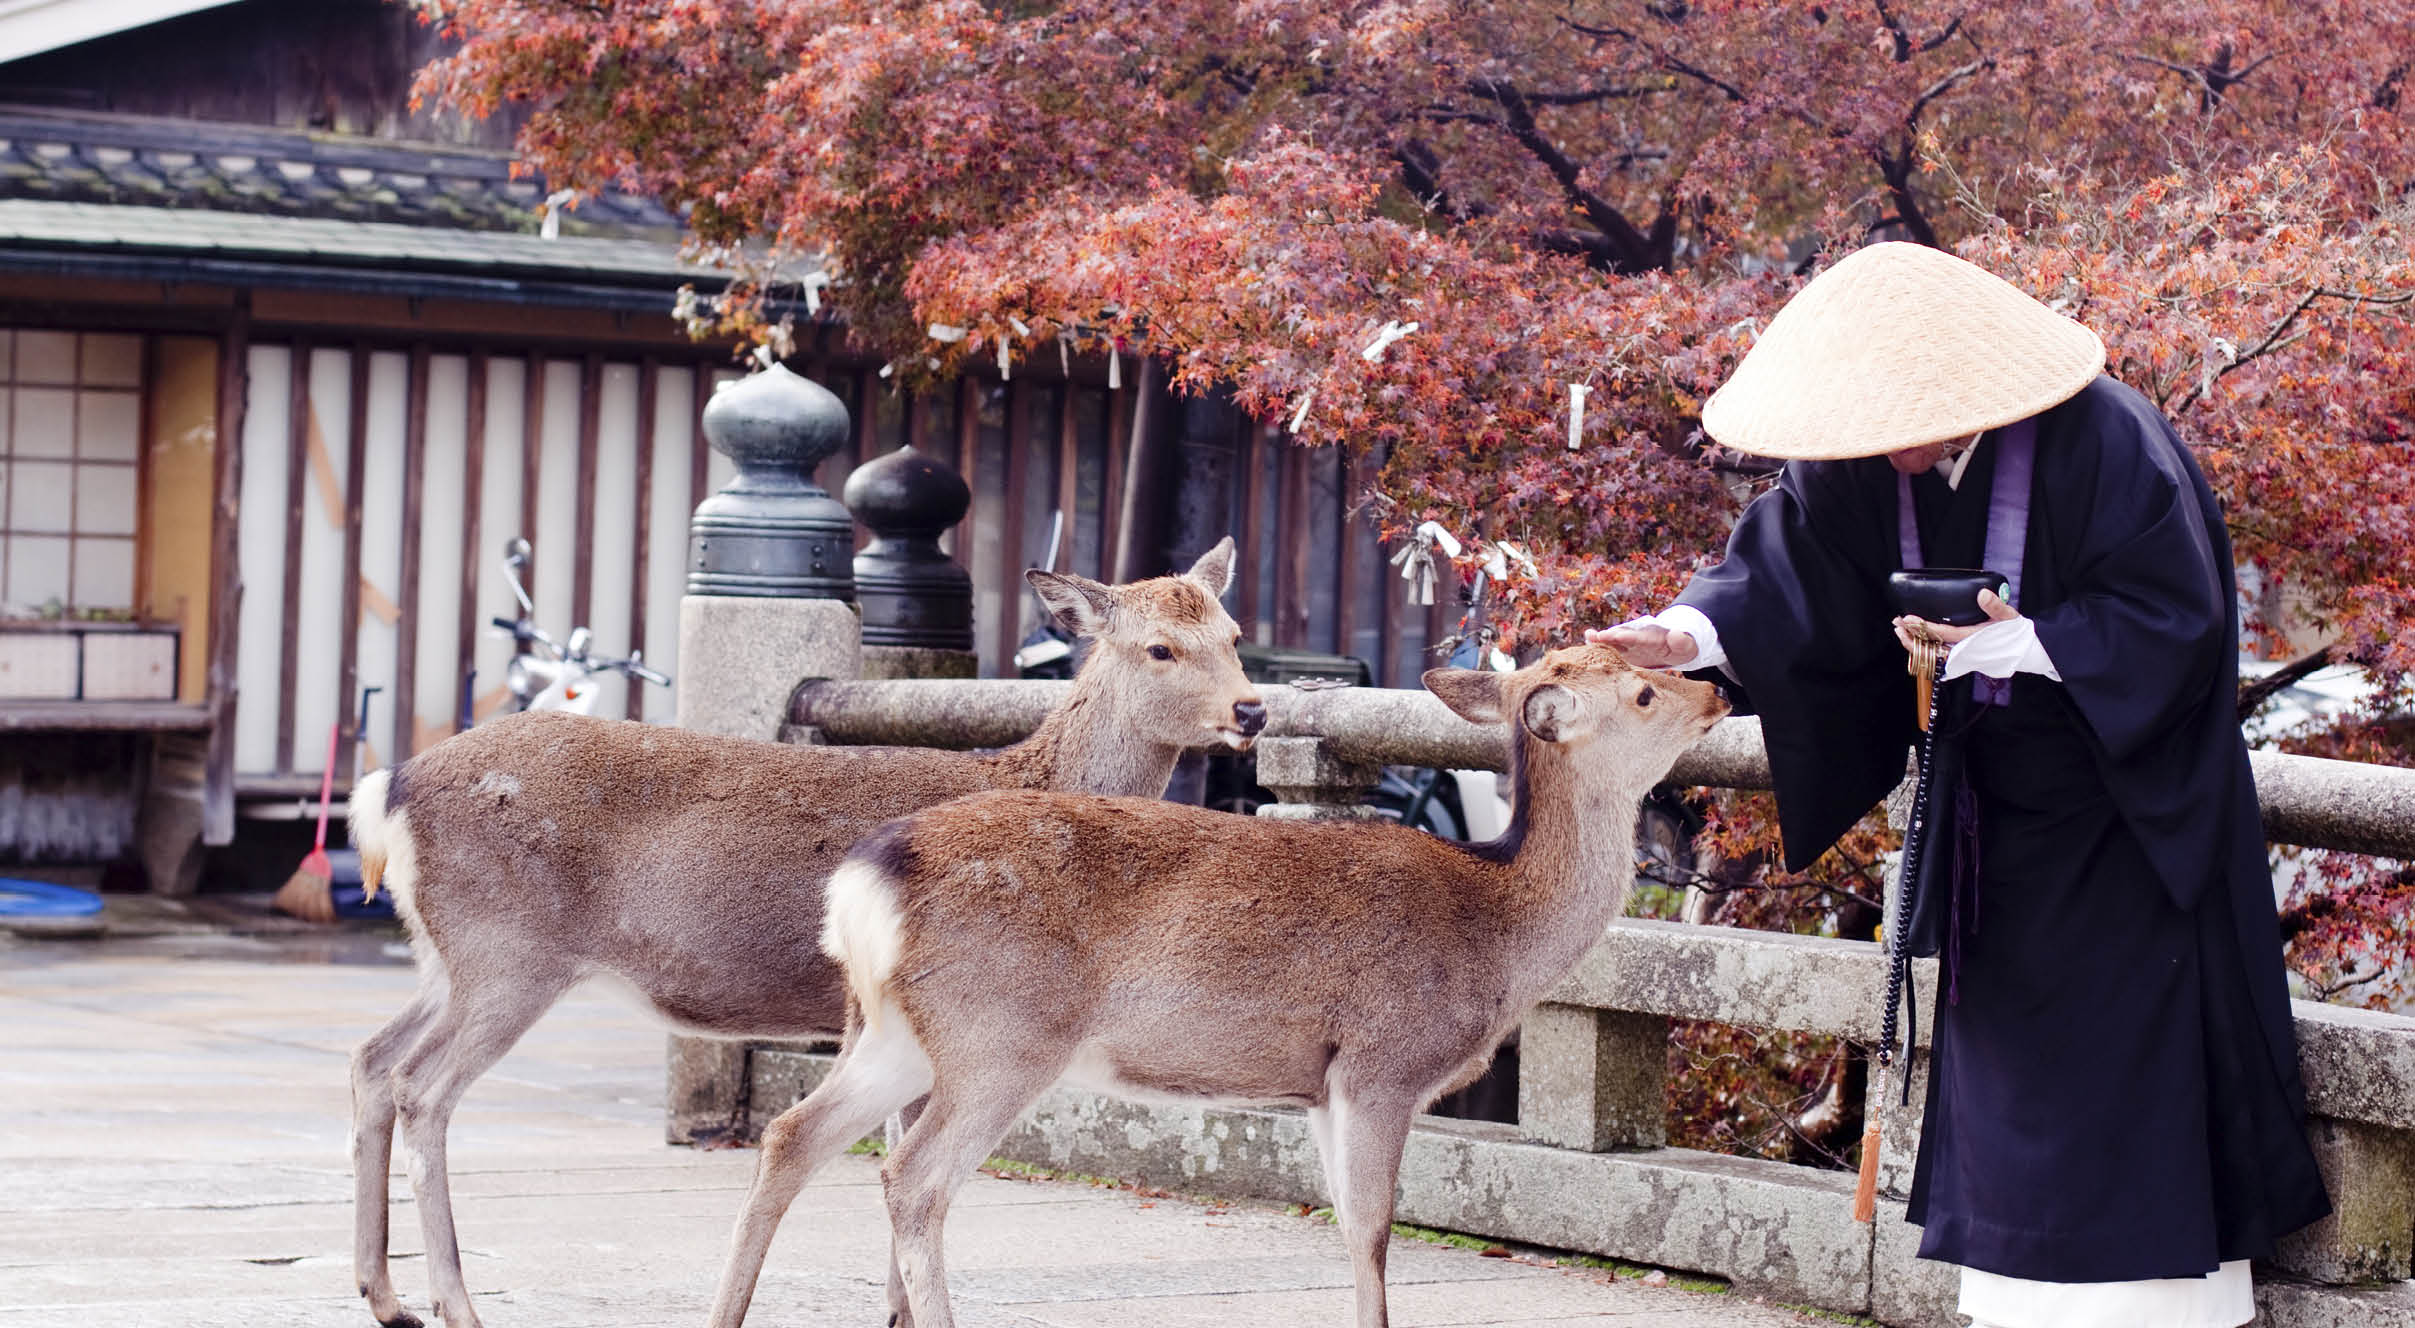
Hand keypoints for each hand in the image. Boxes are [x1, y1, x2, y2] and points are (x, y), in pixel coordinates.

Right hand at [1583, 623, 1698, 668]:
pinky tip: (1588, 642)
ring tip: (1589, 636)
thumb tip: (1676, 634)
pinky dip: (1601, 644)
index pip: (1640, 637)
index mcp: (1654, 637)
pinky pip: (1611, 646)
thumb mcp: (1686, 645)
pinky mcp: (1625, 649)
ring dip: (1602, 638)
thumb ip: (1681, 641)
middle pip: (1623, 634)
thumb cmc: (1682, 648)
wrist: (1674, 647)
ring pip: (1614, 638)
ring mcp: (1630, 642)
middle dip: (1611, 636)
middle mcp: (1639, 636)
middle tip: (1596, 636)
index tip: (1618, 636)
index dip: (1629, 637)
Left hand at [1892, 588, 2017, 654]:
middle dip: (1911, 637)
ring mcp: (1960, 653)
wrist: (2023, 649)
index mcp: (1971, 639)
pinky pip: (1937, 653)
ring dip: (1914, 642)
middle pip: (1930, 648)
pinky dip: (1924, 645)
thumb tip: (1982, 594)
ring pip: (1931, 652)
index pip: (1941, 634)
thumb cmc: (2015, 632)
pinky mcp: (1960, 654)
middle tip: (1896, 624)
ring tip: (1900, 630)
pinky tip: (1916, 637)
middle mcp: (1962, 649)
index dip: (1923, 627)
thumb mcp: (2008, 615)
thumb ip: (1995, 606)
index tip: (1907, 619)